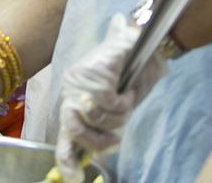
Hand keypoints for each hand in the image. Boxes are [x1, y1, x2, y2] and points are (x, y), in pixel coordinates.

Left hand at [55, 13, 167, 180]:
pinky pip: (109, 102)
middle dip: (96, 140)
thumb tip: (99, 138)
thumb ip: (106, 117)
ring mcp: (82, 79)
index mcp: (75, 95)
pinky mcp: (97, 71)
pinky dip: (124, 102)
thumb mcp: (118, 99)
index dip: (67, 157)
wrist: (146, 41)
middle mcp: (72, 87)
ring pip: (95, 117)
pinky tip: (128, 93)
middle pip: (74, 129)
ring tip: (126, 105)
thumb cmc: (131, 70)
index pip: (65, 131)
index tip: (73, 177)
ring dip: (116, 118)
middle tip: (113, 141)